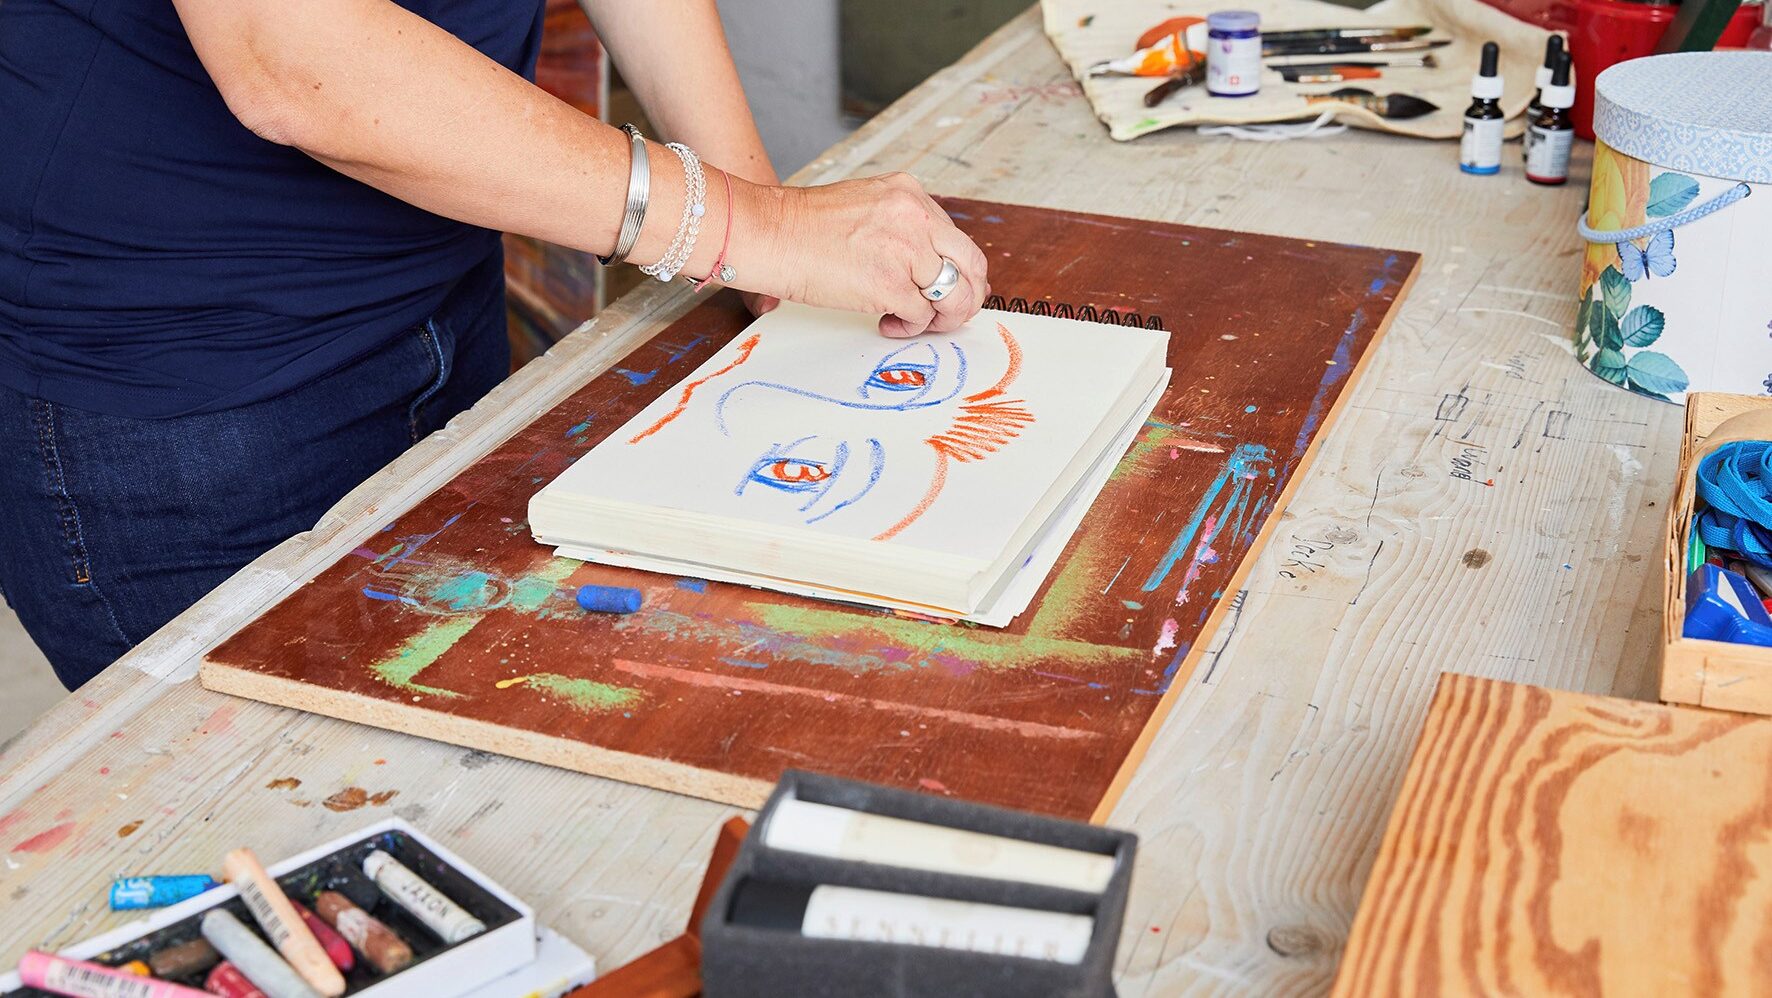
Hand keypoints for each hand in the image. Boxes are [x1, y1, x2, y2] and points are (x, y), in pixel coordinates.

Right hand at [746, 173, 989, 337]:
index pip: (956, 236)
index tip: (953, 289)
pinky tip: (887, 323)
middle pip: (971, 263)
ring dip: (941, 317)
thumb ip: (900, 228)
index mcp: (909, 194)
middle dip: (967, 295)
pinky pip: (921, 316)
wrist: (770, 234)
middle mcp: (915, 216)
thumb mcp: (865, 206)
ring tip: (914, 321)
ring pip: (954, 295)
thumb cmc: (803, 227)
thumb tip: (925, 264)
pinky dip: (910, 326)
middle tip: (950, 314)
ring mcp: (907, 250)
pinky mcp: (891, 285)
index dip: (960, 270)